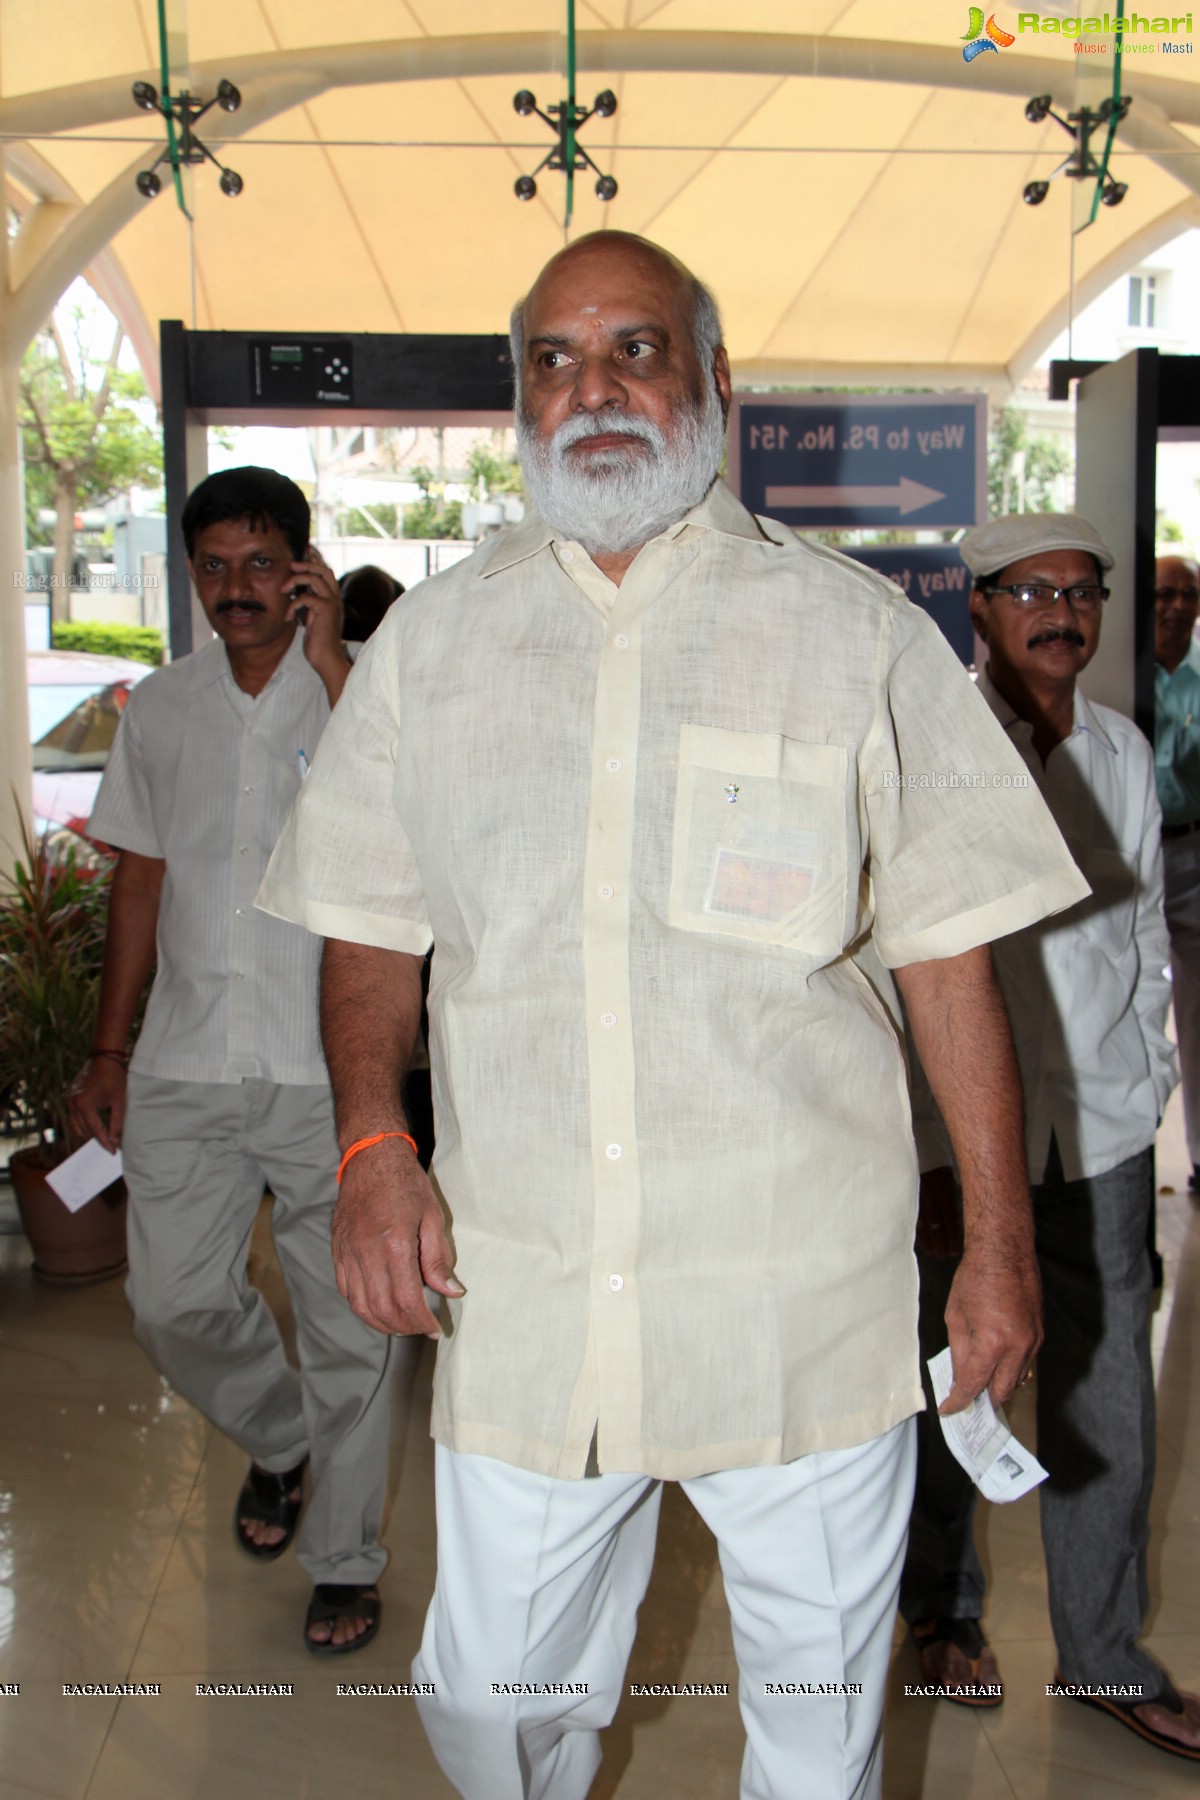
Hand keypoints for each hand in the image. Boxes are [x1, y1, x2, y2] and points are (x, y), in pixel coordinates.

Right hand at [66, 1055, 127, 1153]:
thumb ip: (116, 1122)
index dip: (105, 1142)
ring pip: (76, 1126)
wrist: (104, 1057)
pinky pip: (74, 1117)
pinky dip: (83, 1124)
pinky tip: (95, 1127)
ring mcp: (68, 1100)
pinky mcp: (69, 1097)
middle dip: (97, 1139)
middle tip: (111, 1146)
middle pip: (83, 1130)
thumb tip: (115, 1140)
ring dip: (89, 1133)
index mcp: (84, 1104)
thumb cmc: (114, 1077)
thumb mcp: (119, 1101)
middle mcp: (72, 1103)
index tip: (113, 1152)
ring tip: (104, 1138)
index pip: (95, 1130)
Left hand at [287, 545, 346, 684]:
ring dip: (296, 580)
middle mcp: (335, 598)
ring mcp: (332, 604)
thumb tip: (296, 593)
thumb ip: (309, 604)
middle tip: (291, 564)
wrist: (326, 659)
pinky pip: (307, 598)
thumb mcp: (312, 618)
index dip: (316, 560)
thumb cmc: (318, 642)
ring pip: (315, 578)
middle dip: (306, 564)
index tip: (304, 551)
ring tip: (283, 588)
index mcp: (333, 599)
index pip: (326, 572)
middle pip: (324, 570)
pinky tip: (287, 616)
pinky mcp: (325, 611)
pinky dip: (293, 604)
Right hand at [331, 1137, 463, 1337]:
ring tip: (401, 1326)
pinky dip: (362, 1307)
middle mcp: (367, 1253)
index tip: (435, 1328)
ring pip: (360, 1305)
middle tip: (421, 1328)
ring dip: (382, 1323)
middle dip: (405, 1327)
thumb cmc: (405, 1184)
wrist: (370, 1157)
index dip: (422, 1321)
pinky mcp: (337, 1251)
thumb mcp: (432, 1217)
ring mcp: (347, 1253)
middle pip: (383, 1309)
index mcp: (395, 1244)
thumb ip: (438, 1259)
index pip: (407, 1300)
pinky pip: (346, 1290)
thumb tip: (452, 1292)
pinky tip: (378, 1309)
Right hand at [915, 1165, 961, 1256]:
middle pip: (937, 1226)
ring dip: (929, 1242)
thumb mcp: (949, 1178)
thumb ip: (951, 1196)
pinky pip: (912, 1219)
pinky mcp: (908, 1199)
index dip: (952, 1237)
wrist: (917, 1153)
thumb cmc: (936, 1166)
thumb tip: (954, 1214)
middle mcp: (933, 1199)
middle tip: (943, 1256)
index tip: (954, 1250)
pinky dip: (916, 1232)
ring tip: (933, 1253)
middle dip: (941, 1243)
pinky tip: (920, 1242)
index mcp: (945, 1194)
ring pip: (924, 1225)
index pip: (950, 1220)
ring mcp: (919, 1200)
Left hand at [940, 1233, 1041, 1413]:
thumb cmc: (975, 1278)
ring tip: (979, 1388)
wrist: (1005, 1251)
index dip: (959, 1401)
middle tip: (967, 1405)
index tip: (949, 1410)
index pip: (974, 1384)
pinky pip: (1025, 1363)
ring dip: (998, 1386)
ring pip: (1016, 1379)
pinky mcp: (1040, 1335)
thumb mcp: (955, 1316)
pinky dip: (1010, 1370)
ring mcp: (1033, 1342)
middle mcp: (1018, 1346)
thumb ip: (958, 1352)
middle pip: (1001, 1390)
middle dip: (983, 1401)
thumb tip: (959, 1378)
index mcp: (993, 1342)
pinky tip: (995, 1367)